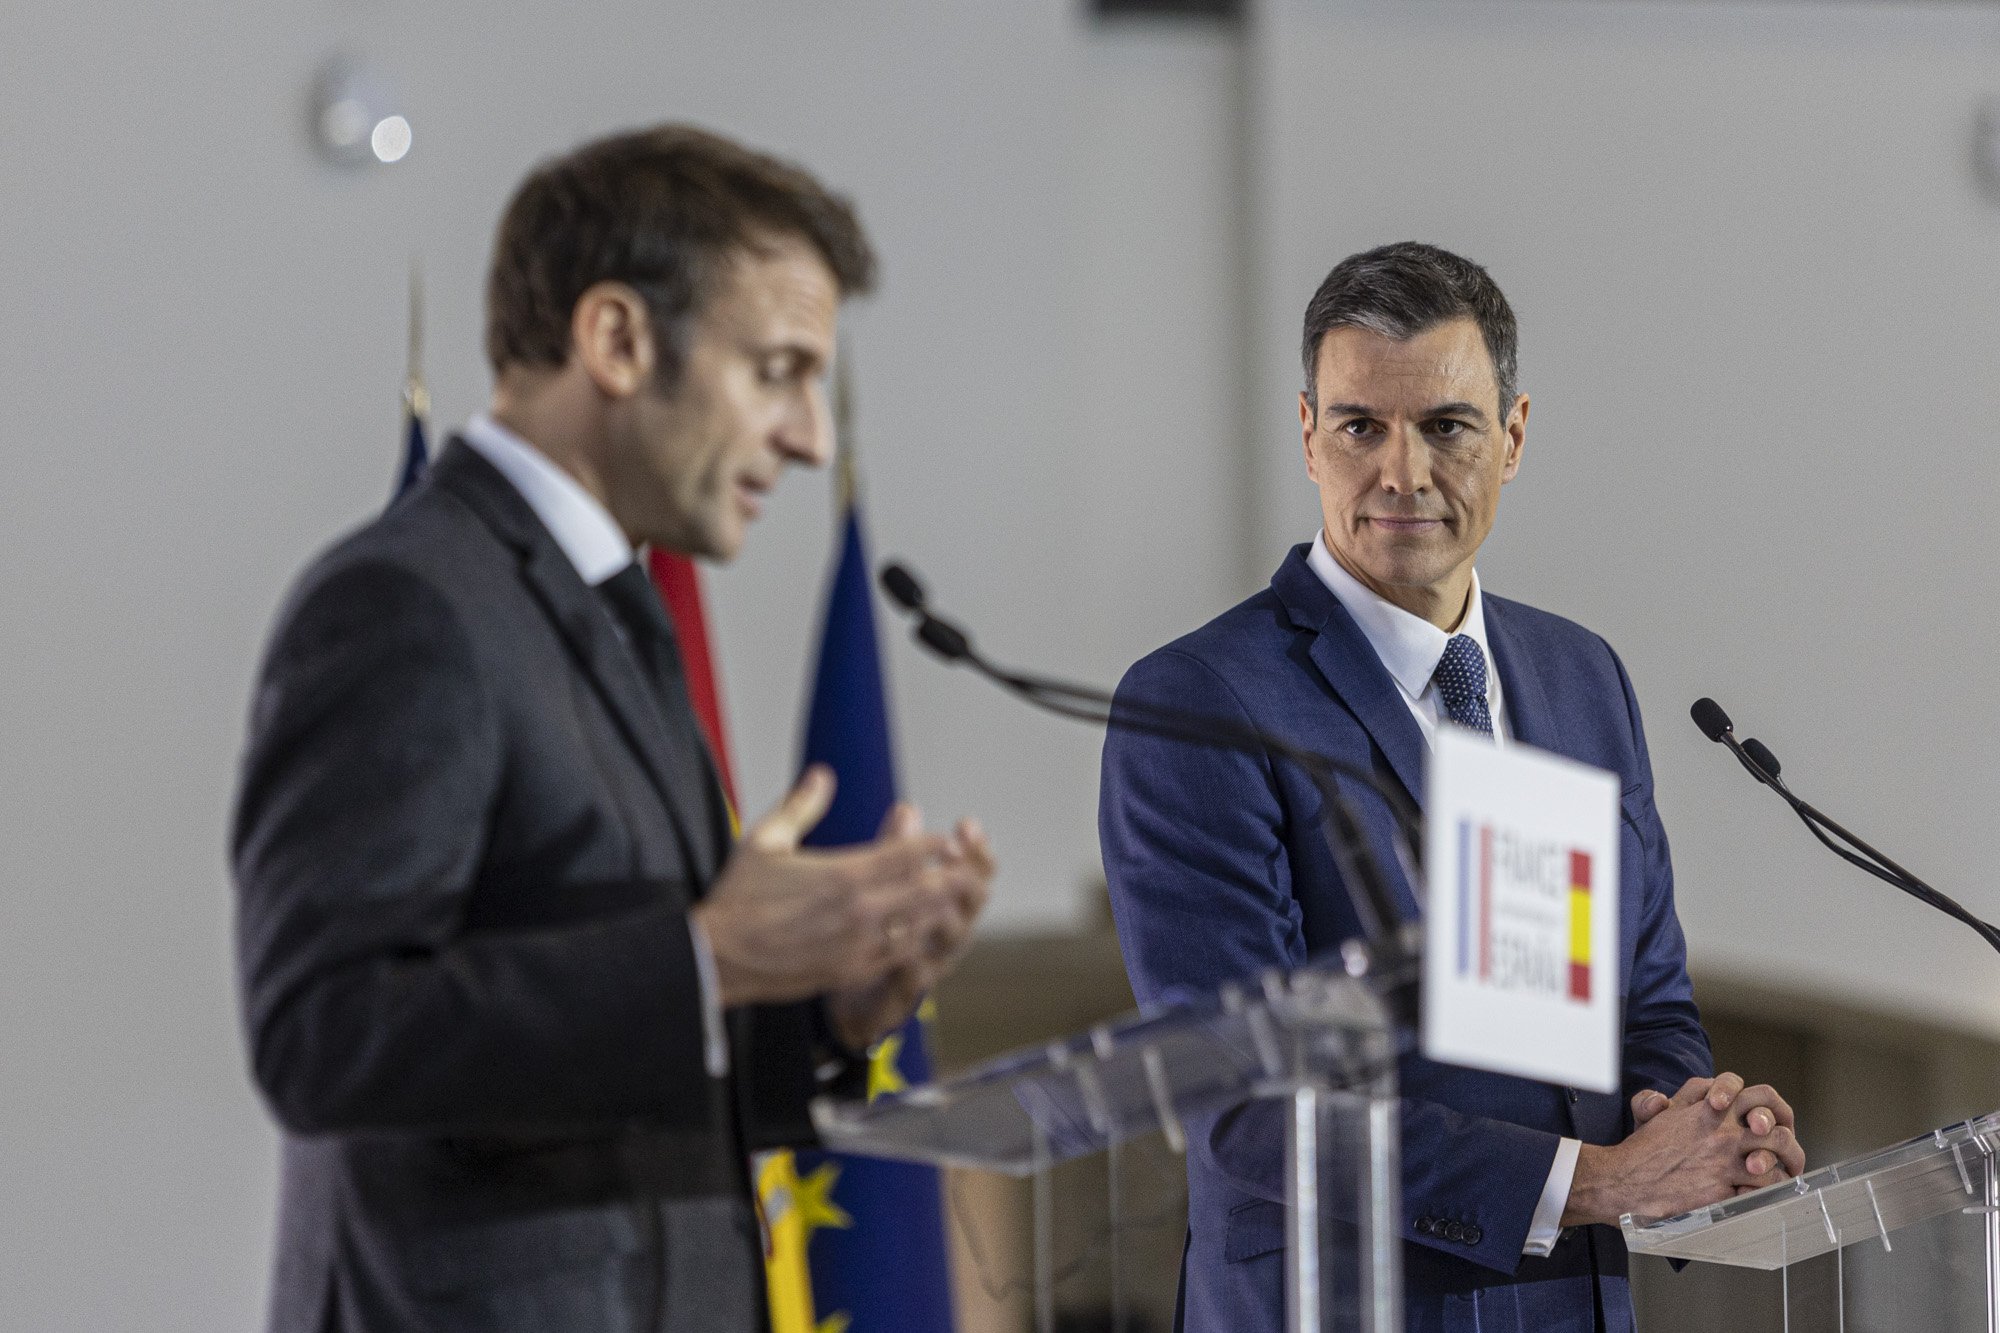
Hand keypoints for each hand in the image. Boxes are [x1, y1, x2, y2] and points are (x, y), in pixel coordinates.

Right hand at [689, 766, 989, 1008]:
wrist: (716, 957)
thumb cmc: (738, 898)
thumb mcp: (765, 840)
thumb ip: (800, 805)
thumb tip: (822, 775)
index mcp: (843, 874)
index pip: (906, 853)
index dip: (934, 845)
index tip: (951, 840)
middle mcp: (859, 910)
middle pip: (924, 889)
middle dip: (950, 876)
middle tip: (972, 868)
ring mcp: (858, 945)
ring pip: (917, 925)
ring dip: (939, 910)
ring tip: (959, 900)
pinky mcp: (849, 971)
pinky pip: (897, 957)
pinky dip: (917, 943)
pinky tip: (924, 936)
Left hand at [825, 806, 994, 1050]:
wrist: (853, 994)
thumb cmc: (877, 929)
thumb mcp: (885, 885)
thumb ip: (896, 850)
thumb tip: (908, 808)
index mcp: (949, 900)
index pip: (977, 869)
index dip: (976, 848)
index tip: (967, 824)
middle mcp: (949, 930)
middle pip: (973, 901)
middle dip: (966, 875)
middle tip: (956, 855)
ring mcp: (932, 963)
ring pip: (951, 939)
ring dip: (944, 916)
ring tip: (935, 896)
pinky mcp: (904, 993)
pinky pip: (914, 978)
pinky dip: (912, 963)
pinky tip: (904, 947)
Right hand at [1567, 1072, 1802, 1225]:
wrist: (1626, 1180)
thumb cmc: (1644, 1148)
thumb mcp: (1663, 1111)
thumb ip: (1688, 1097)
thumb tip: (1706, 1090)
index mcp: (1710, 1111)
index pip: (1756, 1095)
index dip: (1768, 1106)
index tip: (1763, 1121)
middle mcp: (1722, 1133)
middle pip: (1775, 1129)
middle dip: (1788, 1141)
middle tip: (1789, 1154)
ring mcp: (1725, 1163)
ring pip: (1774, 1162)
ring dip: (1783, 1169)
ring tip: (1785, 1175)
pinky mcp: (1723, 1192)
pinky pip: (1760, 1191)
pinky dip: (1767, 1192)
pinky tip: (1762, 1193)